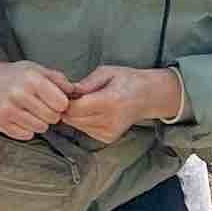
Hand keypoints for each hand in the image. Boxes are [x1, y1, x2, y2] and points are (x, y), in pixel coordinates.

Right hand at [0, 58, 72, 137]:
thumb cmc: (15, 76)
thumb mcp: (37, 69)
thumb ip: (58, 79)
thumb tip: (76, 92)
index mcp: (32, 79)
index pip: (61, 103)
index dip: (61, 103)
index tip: (56, 101)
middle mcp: (19, 94)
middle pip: (52, 117)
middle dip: (52, 114)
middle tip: (42, 107)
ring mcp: (8, 110)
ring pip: (41, 128)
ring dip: (40, 122)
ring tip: (31, 111)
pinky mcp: (1, 123)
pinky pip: (26, 135)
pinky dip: (27, 129)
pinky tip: (21, 118)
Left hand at [59, 64, 183, 143]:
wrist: (147, 97)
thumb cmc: (127, 81)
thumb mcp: (107, 72)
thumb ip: (86, 83)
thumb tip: (68, 91)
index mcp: (111, 101)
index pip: (76, 108)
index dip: (65, 101)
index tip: (66, 92)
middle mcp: (110, 120)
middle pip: (73, 119)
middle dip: (67, 108)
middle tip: (72, 96)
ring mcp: (110, 132)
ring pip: (77, 126)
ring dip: (75, 115)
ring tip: (85, 102)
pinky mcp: (108, 138)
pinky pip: (85, 130)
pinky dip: (83, 121)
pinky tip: (92, 111)